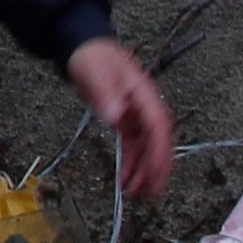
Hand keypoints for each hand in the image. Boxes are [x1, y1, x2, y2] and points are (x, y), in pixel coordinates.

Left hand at [66, 36, 178, 202]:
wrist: (83, 48)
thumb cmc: (93, 57)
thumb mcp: (96, 73)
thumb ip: (106, 94)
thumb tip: (117, 116)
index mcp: (144, 95)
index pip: (158, 127)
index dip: (159, 152)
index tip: (156, 173)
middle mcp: (145, 107)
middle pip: (158, 141)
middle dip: (157, 168)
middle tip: (152, 192)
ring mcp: (137, 115)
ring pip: (147, 147)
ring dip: (144, 171)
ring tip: (136, 193)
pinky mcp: (126, 121)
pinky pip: (134, 146)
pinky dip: (132, 163)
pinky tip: (126, 179)